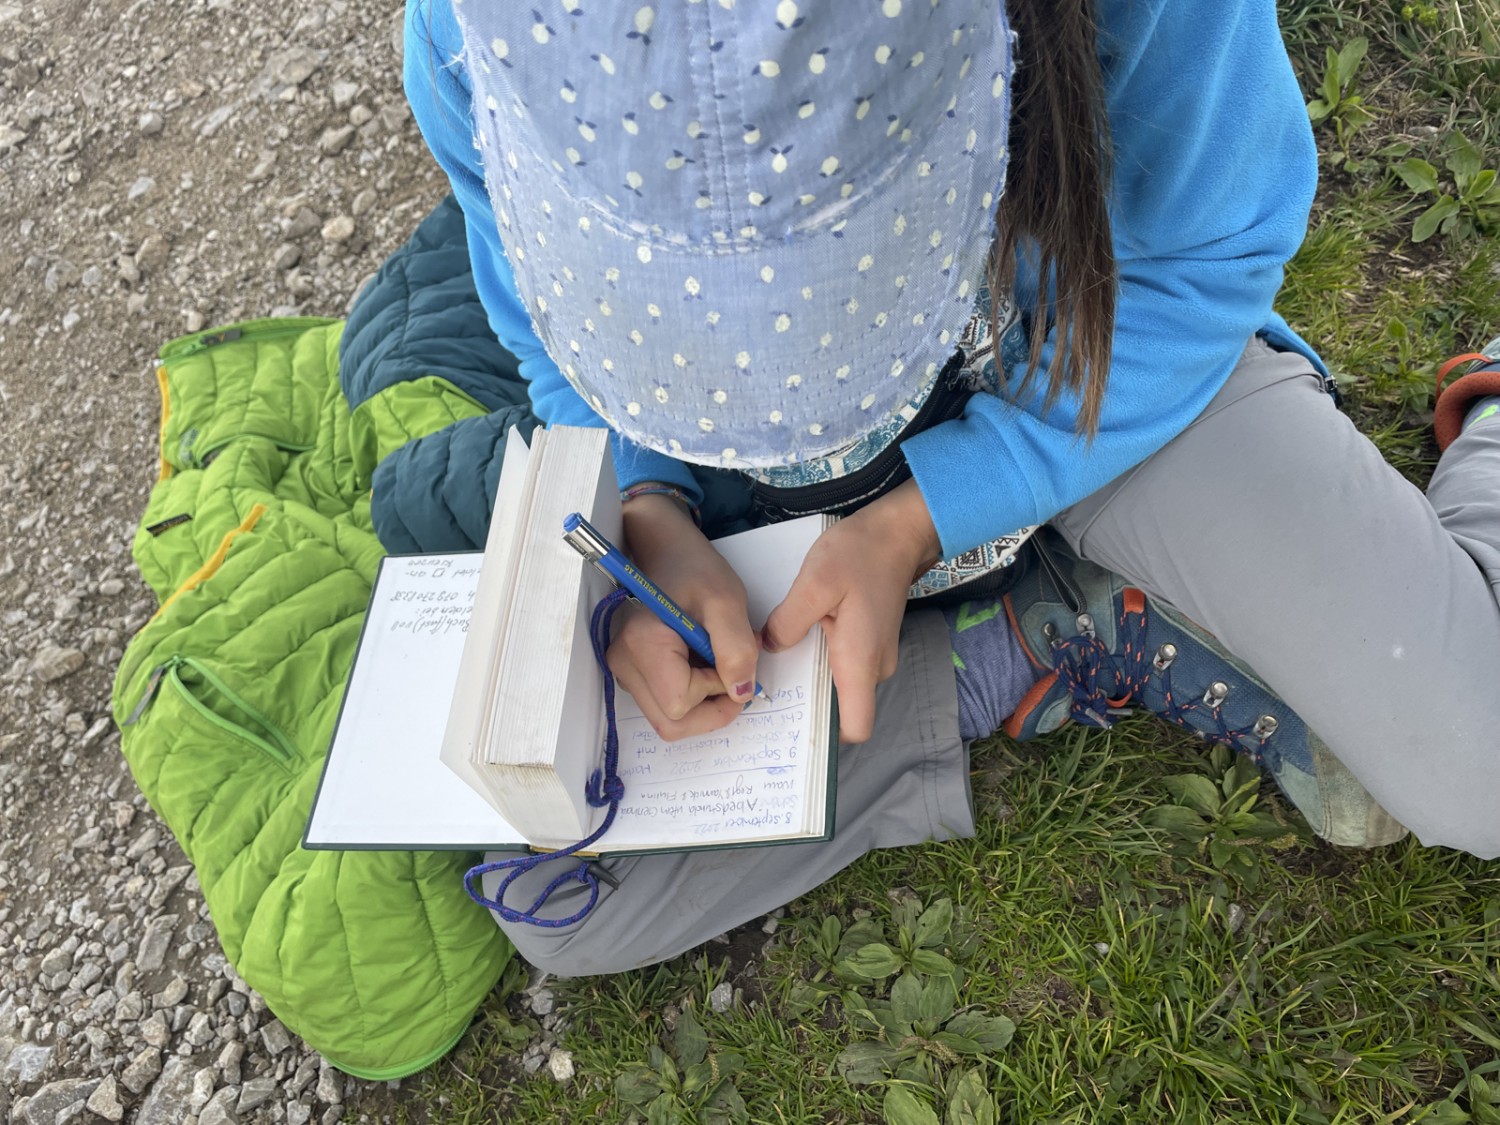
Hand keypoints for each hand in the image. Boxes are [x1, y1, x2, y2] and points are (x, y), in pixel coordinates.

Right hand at [606, 489, 760, 740]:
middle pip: (671, 723)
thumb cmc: (693, 568)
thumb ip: (737, 650)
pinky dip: (689, 691)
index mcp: (642, 645)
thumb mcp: (727, 602)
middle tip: (732, 673)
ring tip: (715, 659)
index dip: (714, 692)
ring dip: (701, 700)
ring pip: (667, 717)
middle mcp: (623, 664)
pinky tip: (699, 660)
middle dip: (710, 708)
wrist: (663, 548)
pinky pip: (662, 700)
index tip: (731, 659)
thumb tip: (740, 694)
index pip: (680, 705)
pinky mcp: (629, 669)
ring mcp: (622, 669)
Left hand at [762, 479, 941, 742]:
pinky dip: (822, 660)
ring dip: (814, 678)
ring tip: (779, 661)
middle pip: (844, 709)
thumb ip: (787, 621)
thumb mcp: (814, 582)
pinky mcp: (871, 641)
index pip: (856, 727)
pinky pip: (845, 665)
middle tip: (768, 691)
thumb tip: (769, 647)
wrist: (897, 532)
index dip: (826, 736)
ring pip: (843, 686)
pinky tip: (799, 639)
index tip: (790, 723)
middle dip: (808, 704)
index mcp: (860, 661)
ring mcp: (876, 655)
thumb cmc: (860, 553)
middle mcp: (874, 667)